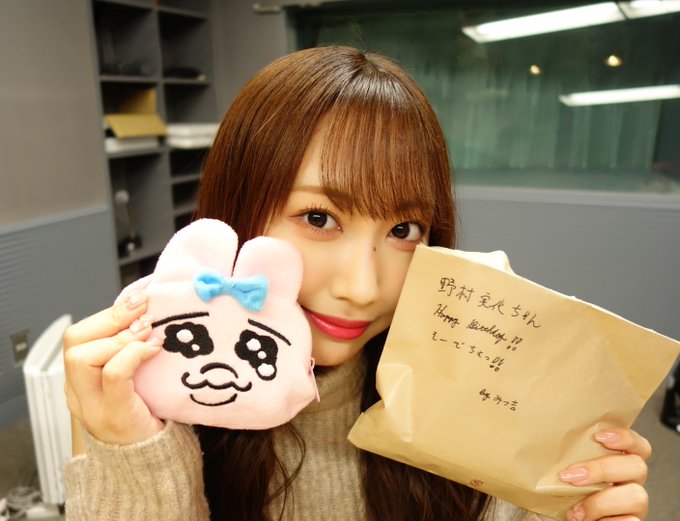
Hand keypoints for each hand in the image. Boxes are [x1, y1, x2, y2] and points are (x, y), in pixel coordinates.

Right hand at [63, 290, 163, 449]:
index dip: (107, 314)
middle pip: (74, 343)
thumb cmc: (147, 416)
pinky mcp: (114, 415)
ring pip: (83, 356)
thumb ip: (132, 352)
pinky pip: (113, 375)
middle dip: (111, 319)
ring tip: (149, 332)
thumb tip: (147, 312)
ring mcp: (93, 406)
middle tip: (144, 312)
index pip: (77, 338)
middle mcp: (80, 393)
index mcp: (82, 381)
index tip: (138, 300)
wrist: (151, 464)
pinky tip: (154, 349)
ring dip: (121, 337)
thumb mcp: (135, 379)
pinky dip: (133, 355)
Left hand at [559, 428, 650, 520]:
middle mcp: (629, 482)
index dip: (625, 437)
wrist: (550, 520)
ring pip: (637, 496)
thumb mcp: (557, 471)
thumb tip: (548, 435)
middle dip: (602, 469)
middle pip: (637, 466)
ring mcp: (633, 506)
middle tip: (571, 477)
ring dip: (601, 502)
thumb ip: (566, 455)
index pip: (638, 445)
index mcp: (617, 463)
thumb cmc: (555, 496)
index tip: (599, 436)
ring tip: (576, 512)